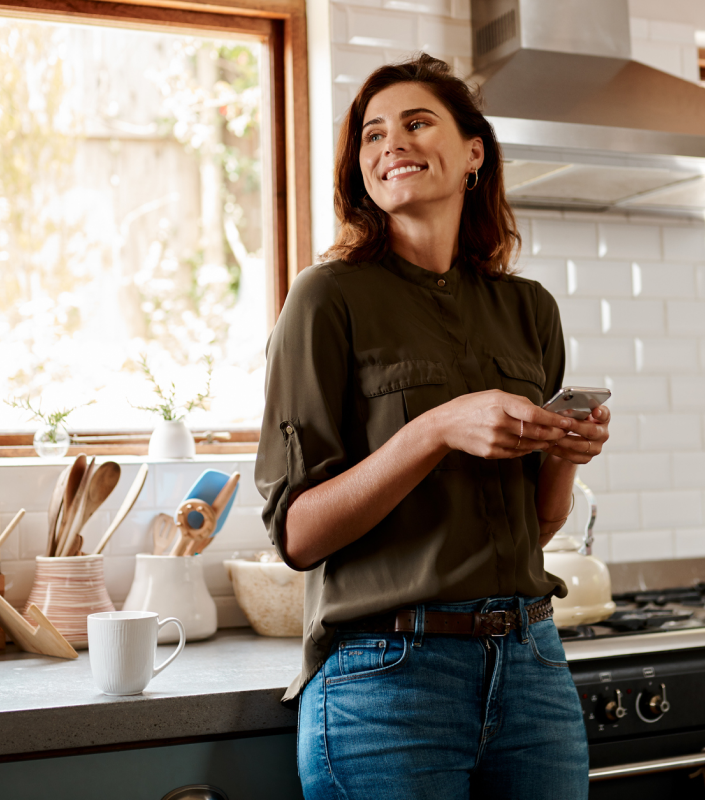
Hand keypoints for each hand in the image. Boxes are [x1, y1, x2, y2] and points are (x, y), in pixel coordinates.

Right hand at [433, 389, 572, 459]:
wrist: (446, 425)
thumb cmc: (471, 407)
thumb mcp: (493, 395)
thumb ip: (517, 402)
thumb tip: (540, 411)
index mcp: (500, 403)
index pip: (534, 414)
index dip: (553, 420)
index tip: (566, 422)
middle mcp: (498, 422)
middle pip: (535, 432)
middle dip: (553, 433)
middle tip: (563, 433)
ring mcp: (494, 439)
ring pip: (528, 445)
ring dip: (542, 443)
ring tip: (549, 439)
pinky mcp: (491, 452)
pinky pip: (516, 453)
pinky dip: (526, 450)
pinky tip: (529, 445)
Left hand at [548, 405, 609, 463]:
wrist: (570, 440)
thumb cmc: (573, 421)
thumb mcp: (576, 413)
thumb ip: (574, 411)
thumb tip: (563, 409)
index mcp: (602, 420)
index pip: (605, 415)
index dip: (601, 413)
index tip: (595, 411)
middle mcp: (602, 434)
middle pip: (592, 431)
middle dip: (576, 426)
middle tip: (563, 423)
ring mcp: (595, 448)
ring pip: (581, 446)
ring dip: (565, 440)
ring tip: (553, 435)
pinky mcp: (586, 458)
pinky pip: (572, 456)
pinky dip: (558, 450)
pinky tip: (549, 445)